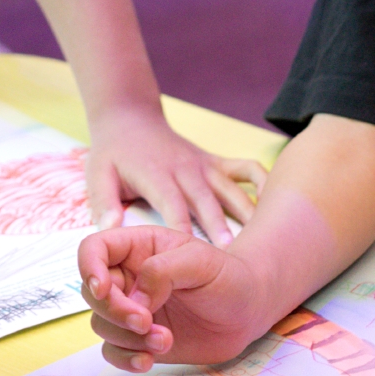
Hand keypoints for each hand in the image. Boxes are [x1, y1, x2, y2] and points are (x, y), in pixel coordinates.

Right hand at [80, 226, 272, 370]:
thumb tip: (135, 298)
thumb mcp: (201, 262)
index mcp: (138, 248)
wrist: (248, 312)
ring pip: (102, 324)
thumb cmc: (228, 277)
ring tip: (166, 340)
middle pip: (92, 292)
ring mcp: (133, 309)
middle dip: (114, 311)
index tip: (105, 290)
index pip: (93, 250)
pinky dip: (126, 358)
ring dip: (128, 338)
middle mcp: (128, 278)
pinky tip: (150, 360)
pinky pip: (113, 351)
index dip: (88, 268)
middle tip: (146, 322)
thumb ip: (163, 271)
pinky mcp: (140, 339)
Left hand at [84, 108, 262, 243]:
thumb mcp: (97, 175)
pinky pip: (247, 169)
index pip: (172, 205)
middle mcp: (186, 170)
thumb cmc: (113, 154)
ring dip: (246, 213)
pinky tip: (277, 206)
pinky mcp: (216, 162)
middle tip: (235, 256)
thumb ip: (102, 202)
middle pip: (207, 201)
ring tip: (262, 240)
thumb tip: (108, 229)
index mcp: (157, 176)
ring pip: (232, 189)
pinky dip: (264, 183)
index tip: (195, 257)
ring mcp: (204, 165)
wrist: (130, 118)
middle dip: (220, 227)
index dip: (183, 230)